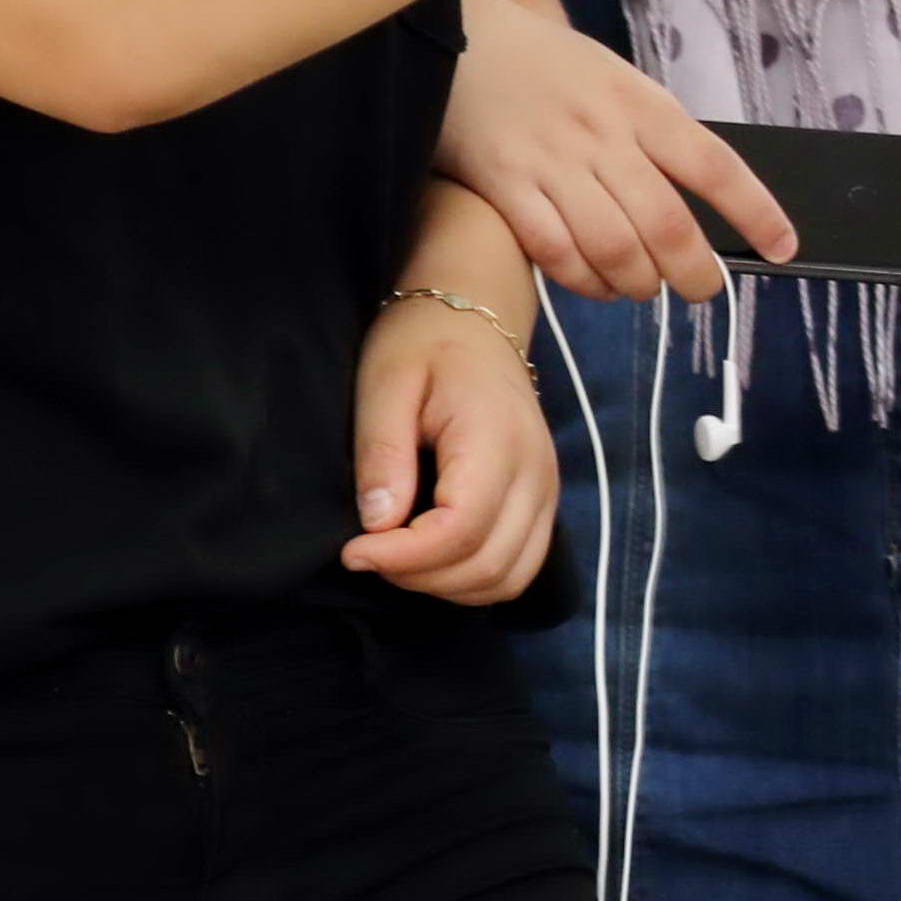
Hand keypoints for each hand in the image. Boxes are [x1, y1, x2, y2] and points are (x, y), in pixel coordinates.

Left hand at [341, 289, 560, 604]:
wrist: (477, 316)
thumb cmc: (424, 343)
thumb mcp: (386, 385)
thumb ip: (383, 454)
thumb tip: (378, 524)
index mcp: (495, 439)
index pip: (459, 530)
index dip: (402, 557)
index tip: (353, 550)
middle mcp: (536, 472)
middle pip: (487, 565)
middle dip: (419, 576)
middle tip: (368, 552)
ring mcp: (547, 488)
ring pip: (508, 578)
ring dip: (447, 585)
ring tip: (399, 557)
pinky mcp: (544, 499)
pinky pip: (520, 566)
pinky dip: (475, 579)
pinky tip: (433, 558)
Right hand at [443, 0, 788, 299]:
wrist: (456, 38)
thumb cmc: (545, 64)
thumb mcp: (615, 78)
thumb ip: (653, 131)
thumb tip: (701, 190)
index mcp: (643, 104)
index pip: (714, 165)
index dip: (756, 212)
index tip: (784, 248)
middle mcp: (604, 135)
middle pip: (665, 224)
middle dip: (694, 272)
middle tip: (702, 289)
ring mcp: (552, 162)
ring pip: (614, 247)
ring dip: (638, 282)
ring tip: (644, 287)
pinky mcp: (504, 186)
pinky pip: (554, 252)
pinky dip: (583, 280)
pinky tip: (596, 284)